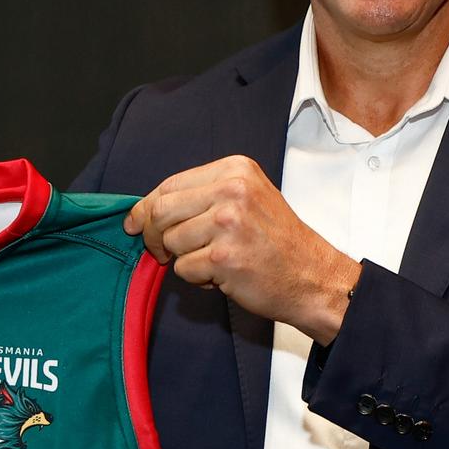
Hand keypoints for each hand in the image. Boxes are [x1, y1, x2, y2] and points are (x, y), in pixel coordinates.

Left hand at [124, 155, 360, 343]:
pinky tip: (222, 275)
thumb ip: (202, 196)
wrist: (313, 276)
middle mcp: (232, 190)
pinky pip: (183, 269)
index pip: (170, 184)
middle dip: (153, 235)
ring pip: (170, 241)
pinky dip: (197, 278)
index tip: (135, 222)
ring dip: (183, 259)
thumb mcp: (247, 199)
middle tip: (162, 252)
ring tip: (214, 261)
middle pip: (161, 210)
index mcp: (235, 170)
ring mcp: (228, 223)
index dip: (146, 207)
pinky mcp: (224, 257)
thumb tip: (143, 210)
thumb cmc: (276, 241)